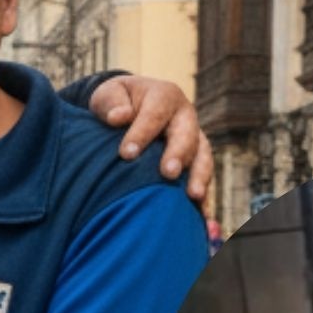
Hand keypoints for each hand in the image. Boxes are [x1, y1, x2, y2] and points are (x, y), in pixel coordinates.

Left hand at [89, 75, 212, 203]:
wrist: (129, 106)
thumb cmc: (116, 103)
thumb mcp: (107, 95)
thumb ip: (111, 103)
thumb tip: (118, 117)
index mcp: (164, 95)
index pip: (154, 115)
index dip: (141, 134)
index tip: (126, 154)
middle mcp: (184, 116)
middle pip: (187, 135)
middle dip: (178, 154)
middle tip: (167, 173)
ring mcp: (194, 138)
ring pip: (203, 156)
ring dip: (199, 176)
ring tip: (193, 196)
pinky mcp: (196, 160)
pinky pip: (203, 178)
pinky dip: (204, 198)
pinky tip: (203, 217)